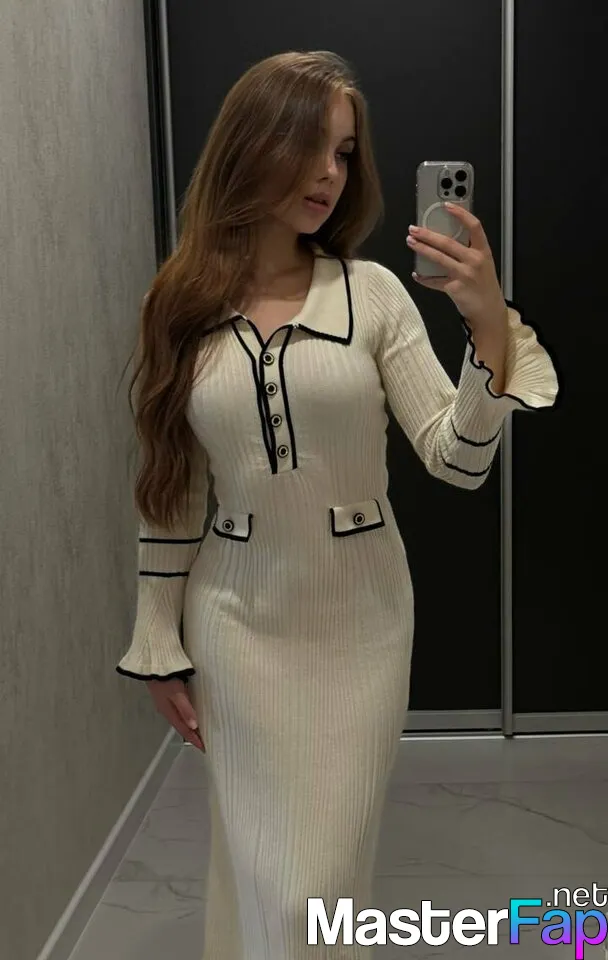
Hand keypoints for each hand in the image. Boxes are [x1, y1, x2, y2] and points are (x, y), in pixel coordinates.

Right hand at [146, 678, 204, 751]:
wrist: (153, 661)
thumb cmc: (165, 677)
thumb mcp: (177, 694)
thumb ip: (185, 709)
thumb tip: (194, 727)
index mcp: (168, 712)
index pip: (184, 730)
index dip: (194, 739)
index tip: (204, 748)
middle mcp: (166, 709)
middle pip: (181, 725)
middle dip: (192, 734)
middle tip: (203, 741)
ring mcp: (166, 701)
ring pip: (180, 717)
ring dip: (189, 725)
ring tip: (199, 730)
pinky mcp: (167, 693)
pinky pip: (178, 709)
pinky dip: (186, 714)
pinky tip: (190, 712)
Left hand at [407, 204, 507, 329]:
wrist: (488, 310)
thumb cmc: (483, 285)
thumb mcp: (482, 264)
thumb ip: (468, 251)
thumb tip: (443, 238)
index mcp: (483, 251)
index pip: (474, 226)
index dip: (461, 214)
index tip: (446, 205)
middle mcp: (474, 261)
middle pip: (448, 242)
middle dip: (428, 234)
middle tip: (414, 229)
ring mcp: (464, 275)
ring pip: (438, 258)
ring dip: (422, 249)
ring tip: (410, 242)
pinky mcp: (454, 288)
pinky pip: (434, 281)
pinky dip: (424, 278)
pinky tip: (417, 274)